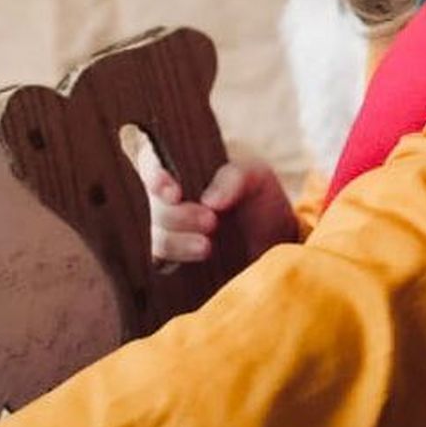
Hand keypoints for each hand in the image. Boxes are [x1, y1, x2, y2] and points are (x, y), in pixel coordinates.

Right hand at [136, 144, 299, 265]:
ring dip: (178, 243)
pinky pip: (160, 264)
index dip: (154, 175)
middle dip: (177, 216)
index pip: (149, 162)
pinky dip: (175, 263)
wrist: (276, 243)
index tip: (174, 193)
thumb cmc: (260, 199)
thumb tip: (210, 201)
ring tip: (207, 247)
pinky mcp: (173, 263)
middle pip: (152, 205)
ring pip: (156, 237)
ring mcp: (168, 232)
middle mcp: (167, 200)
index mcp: (180, 168)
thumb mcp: (256, 177)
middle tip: (211, 221)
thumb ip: (235, 178)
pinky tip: (198, 263)